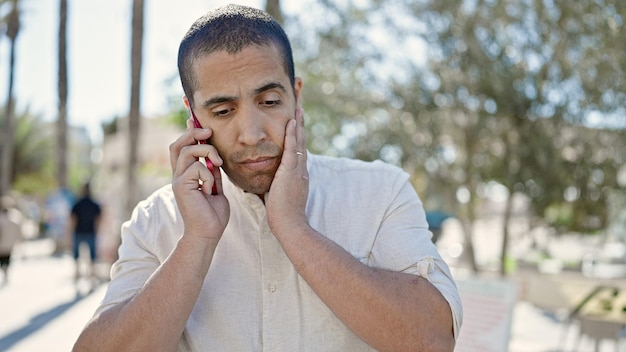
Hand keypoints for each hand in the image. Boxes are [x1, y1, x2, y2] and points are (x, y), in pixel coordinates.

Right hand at [169, 119, 229, 242]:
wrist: (208, 235)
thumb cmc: (213, 215)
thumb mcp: (216, 188)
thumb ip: (213, 172)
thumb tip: (215, 155)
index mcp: (186, 174)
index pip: (182, 147)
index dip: (187, 131)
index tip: (194, 118)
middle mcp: (179, 175)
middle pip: (178, 144)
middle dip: (193, 133)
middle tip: (208, 132)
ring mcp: (178, 180)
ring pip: (186, 151)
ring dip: (206, 151)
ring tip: (218, 162)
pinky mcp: (181, 187)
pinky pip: (195, 167)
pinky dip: (207, 172)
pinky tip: (211, 187)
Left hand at [266, 108, 309, 234]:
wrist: (290, 224)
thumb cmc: (282, 216)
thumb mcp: (278, 196)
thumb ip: (274, 187)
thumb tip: (266, 184)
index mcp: (298, 175)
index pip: (298, 151)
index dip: (298, 137)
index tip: (296, 124)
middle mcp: (301, 170)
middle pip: (302, 142)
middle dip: (301, 124)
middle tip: (300, 108)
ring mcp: (298, 169)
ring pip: (300, 141)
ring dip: (299, 123)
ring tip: (299, 107)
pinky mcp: (291, 171)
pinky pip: (292, 148)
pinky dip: (292, 134)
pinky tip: (291, 121)